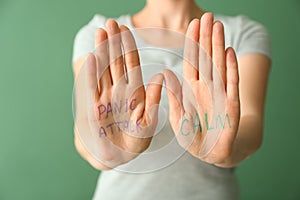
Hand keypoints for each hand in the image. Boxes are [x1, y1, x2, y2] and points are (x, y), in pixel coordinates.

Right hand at [74, 20, 162, 168]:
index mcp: (134, 92)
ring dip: (102, 51)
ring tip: (100, 32)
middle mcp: (118, 91)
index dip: (128, 47)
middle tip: (111, 23)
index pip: (130, 64)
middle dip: (114, 43)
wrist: (119, 158)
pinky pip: (92, 88)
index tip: (126, 30)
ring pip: (104, 70)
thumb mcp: (149, 122)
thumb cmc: (136, 141)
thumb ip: (153, 100)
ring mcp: (105, 98)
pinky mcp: (94, 108)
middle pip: (115, 62)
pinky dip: (92, 74)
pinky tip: (92, 58)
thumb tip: (160, 75)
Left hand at [164, 13, 240, 164]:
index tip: (193, 24)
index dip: (192, 43)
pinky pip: (230, 85)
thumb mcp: (178, 117)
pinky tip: (229, 53)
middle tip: (209, 16)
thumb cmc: (192, 136)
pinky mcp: (231, 105)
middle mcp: (206, 87)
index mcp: (191, 89)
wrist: (211, 153)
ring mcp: (219, 94)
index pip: (192, 61)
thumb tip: (165, 73)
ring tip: (219, 28)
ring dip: (218, 47)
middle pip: (206, 58)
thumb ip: (174, 97)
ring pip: (218, 66)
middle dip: (206, 38)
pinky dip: (230, 69)